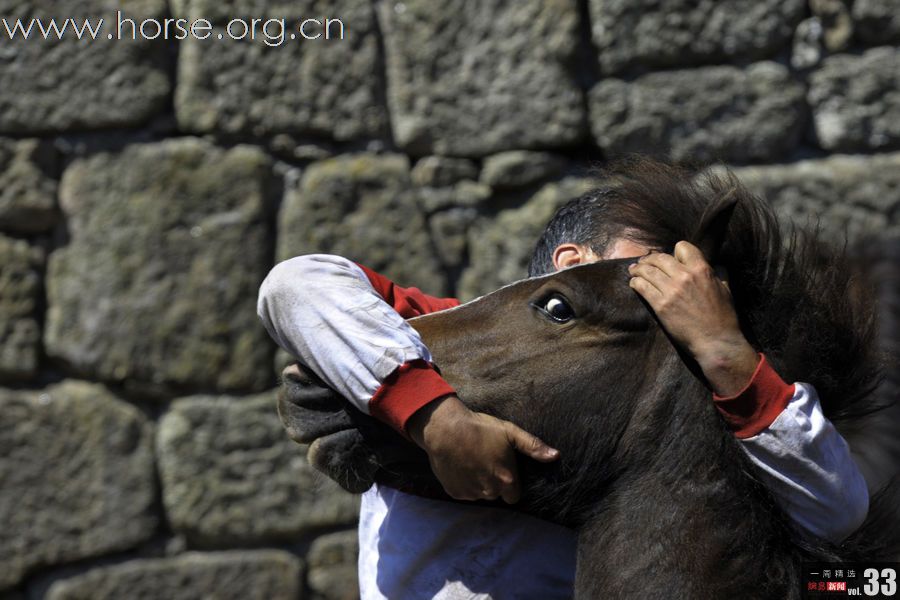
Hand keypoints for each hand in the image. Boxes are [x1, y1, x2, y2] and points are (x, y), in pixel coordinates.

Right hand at [406, 395, 559, 503]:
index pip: (514, 496)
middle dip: (494, 482)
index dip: (510, 483)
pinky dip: (463, 483)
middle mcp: (489, 491)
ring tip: (471, 461)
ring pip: (479, 493)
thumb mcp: (510, 432)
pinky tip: (460, 466)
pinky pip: (464, 492)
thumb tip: (556, 456)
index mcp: (506, 480)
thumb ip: (533, 447)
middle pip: (496, 494)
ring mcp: (471, 493)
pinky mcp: (454, 493)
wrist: (445, 429)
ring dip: (478, 483)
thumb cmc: (480, 428)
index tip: (503, 469)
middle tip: (486, 461)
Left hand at [628, 241, 759, 396]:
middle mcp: (684, 276)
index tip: (671, 258)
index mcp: (702, 270)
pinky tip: (634, 283)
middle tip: (644, 262)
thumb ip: (719, 274)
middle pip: (660, 258)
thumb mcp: (726, 289)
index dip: (676, 251)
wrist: (715, 342)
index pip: (682, 247)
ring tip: (634, 270)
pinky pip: (642, 287)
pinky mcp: (660, 305)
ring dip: (638, 269)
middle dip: (650, 258)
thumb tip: (716, 265)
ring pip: (647, 270)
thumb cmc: (723, 317)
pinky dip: (635, 283)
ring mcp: (671, 291)